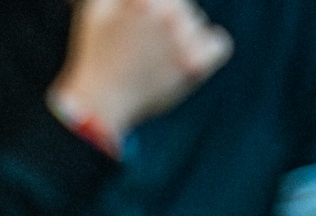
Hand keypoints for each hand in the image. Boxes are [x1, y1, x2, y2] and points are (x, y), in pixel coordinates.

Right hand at [52, 0, 231, 141]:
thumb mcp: (98, 12)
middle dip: (166, 22)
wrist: (99, 105)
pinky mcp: (195, 64)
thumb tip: (137, 0)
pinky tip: (184, 60)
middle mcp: (168, 14)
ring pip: (197, 24)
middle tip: (143, 46)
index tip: (140, 27)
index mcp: (144, 0)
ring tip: (154, 60)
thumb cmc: (96, 57)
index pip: (163, 0)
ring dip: (181, 37)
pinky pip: (219, 45)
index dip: (151, 11)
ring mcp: (183, 39)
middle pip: (183, 7)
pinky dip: (206, 50)